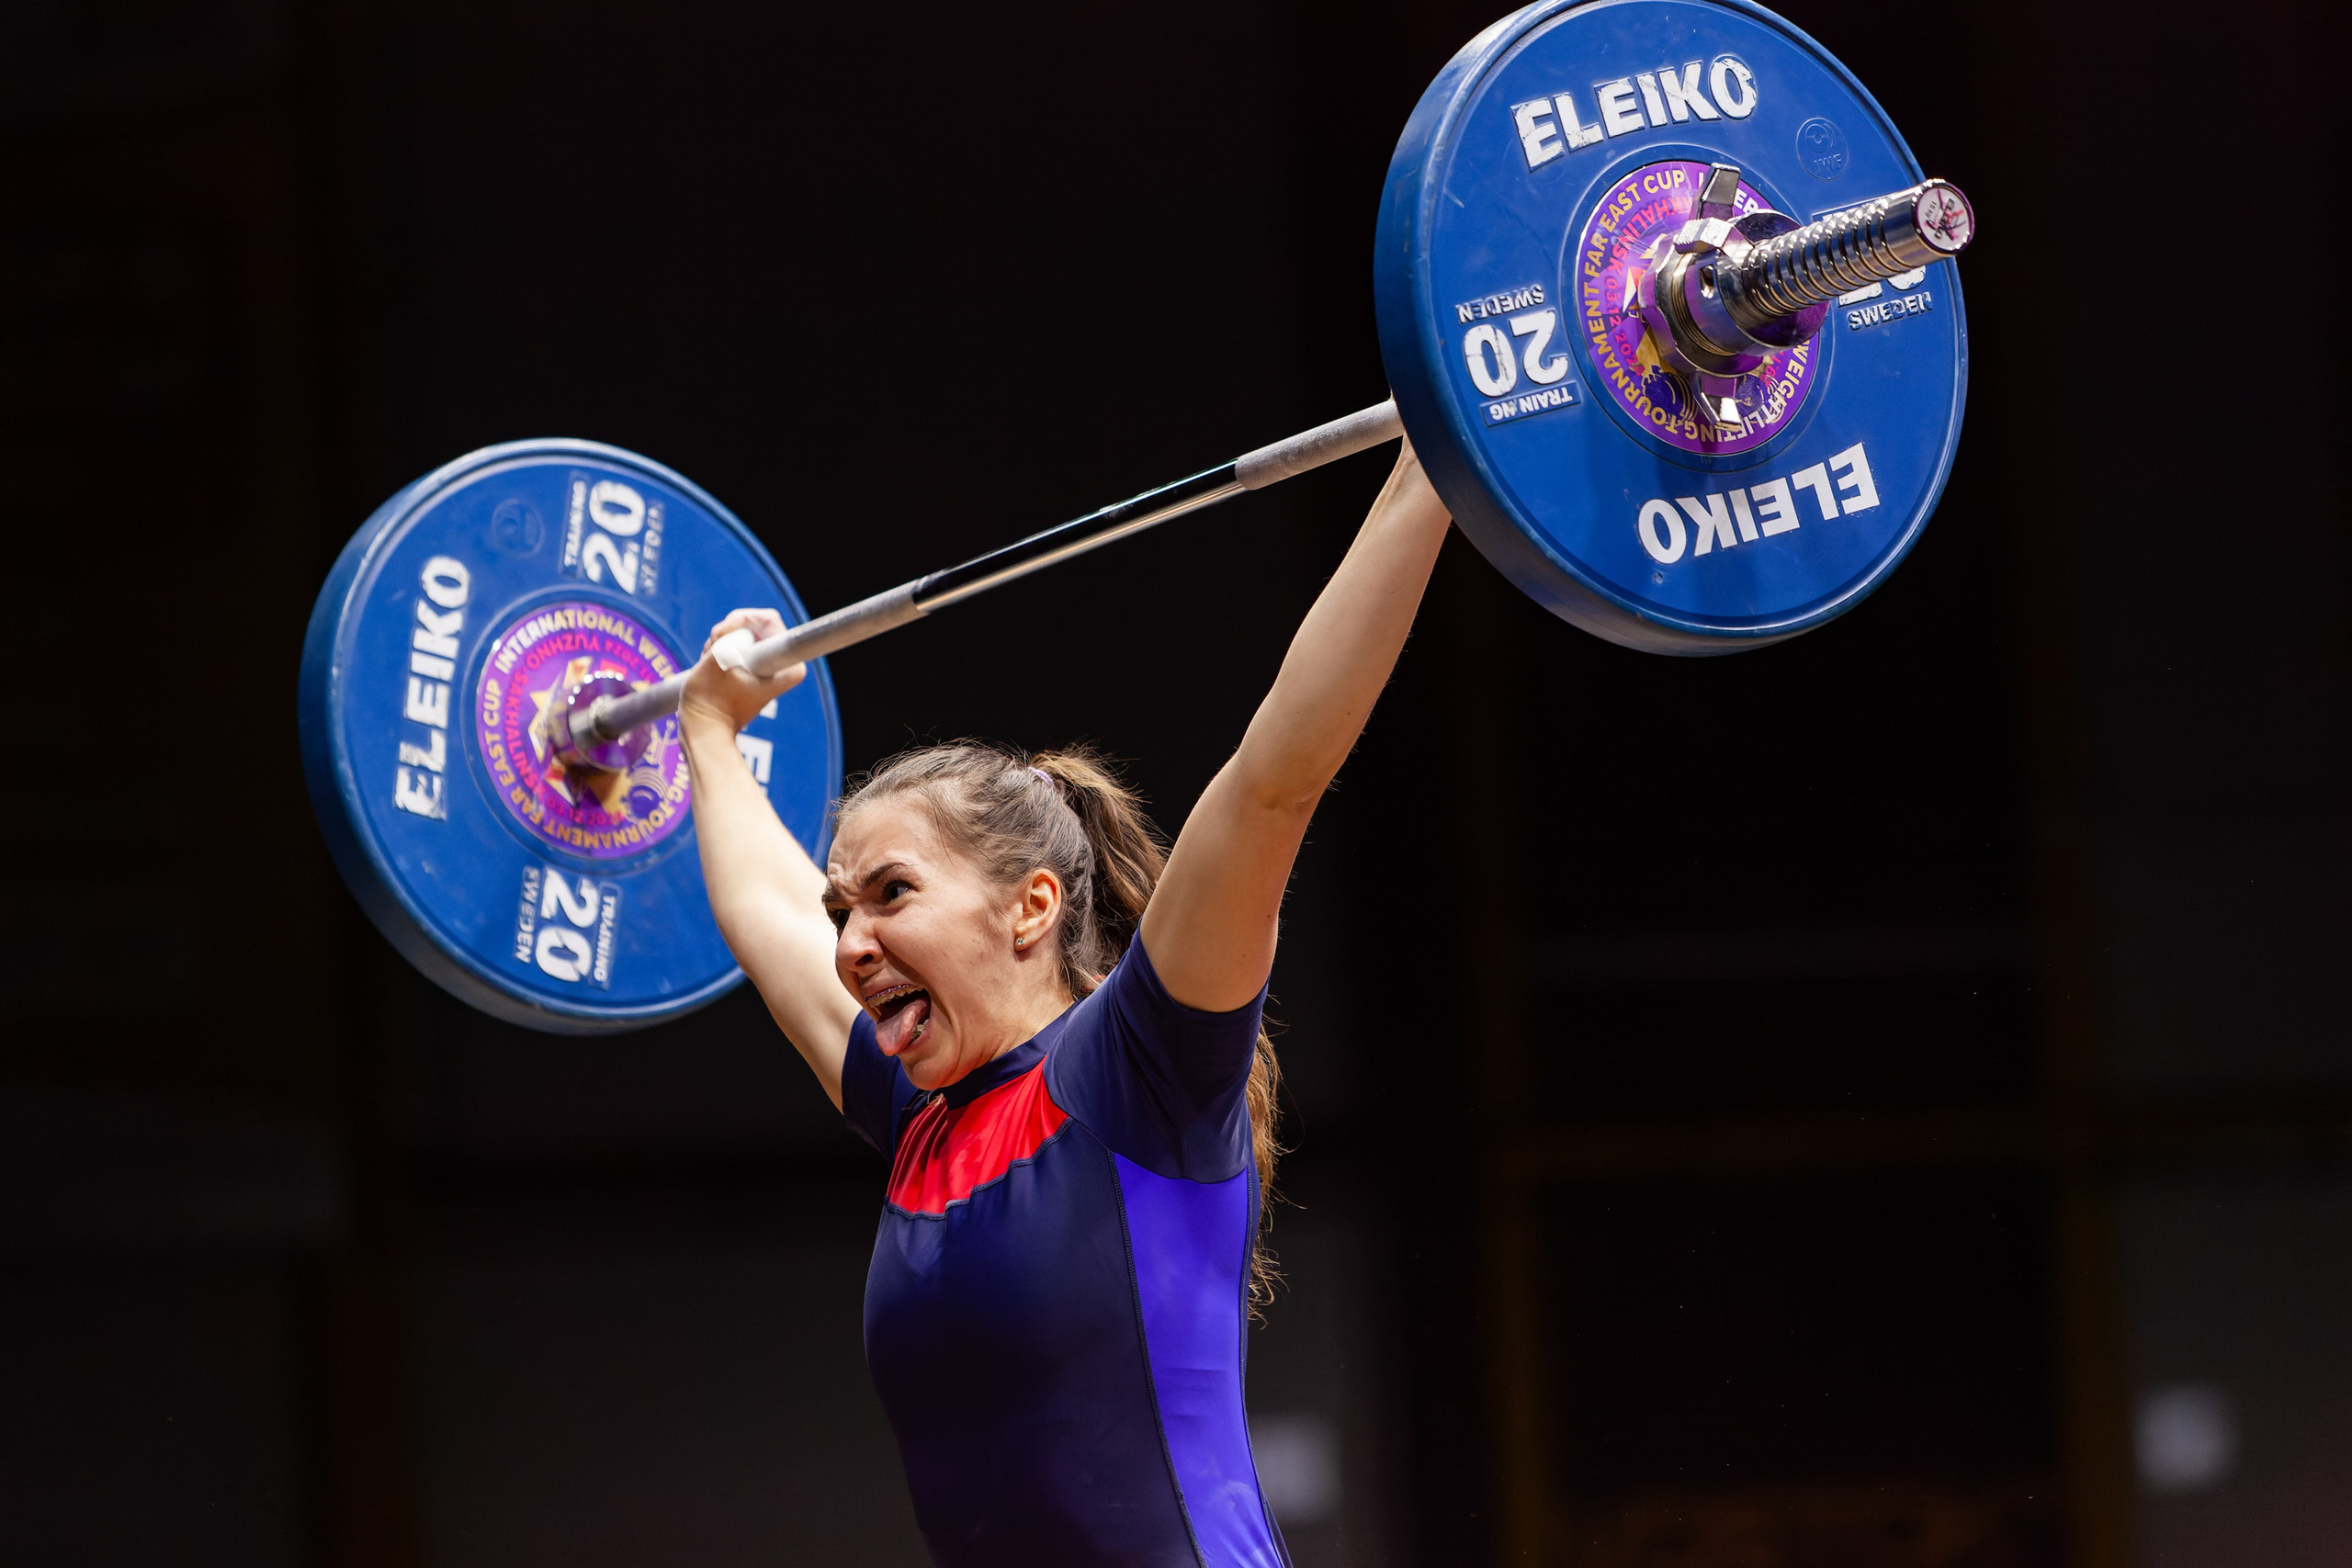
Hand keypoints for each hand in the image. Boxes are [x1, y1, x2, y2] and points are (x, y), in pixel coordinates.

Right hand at [680, 608, 806, 734]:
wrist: (704, 730)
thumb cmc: (710, 702)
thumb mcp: (718, 661)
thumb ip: (731, 638)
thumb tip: (735, 634)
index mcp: (786, 667)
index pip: (769, 620)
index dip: (743, 620)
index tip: (723, 634)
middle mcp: (783, 666)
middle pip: (754, 625)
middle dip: (727, 633)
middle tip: (710, 649)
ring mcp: (768, 669)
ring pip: (742, 635)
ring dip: (720, 642)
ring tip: (709, 663)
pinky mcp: (754, 672)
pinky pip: (737, 647)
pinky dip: (720, 650)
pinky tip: (709, 665)